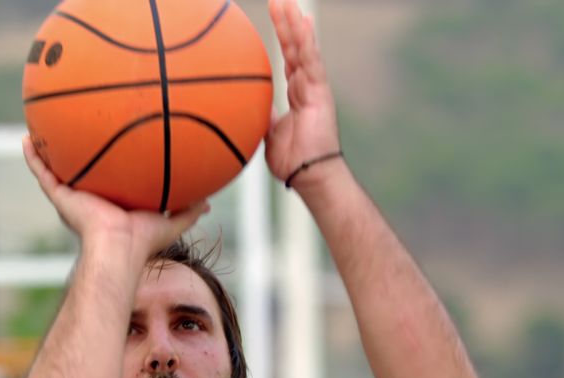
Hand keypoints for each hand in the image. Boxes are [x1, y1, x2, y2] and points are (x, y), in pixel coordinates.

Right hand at [22, 136, 208, 259]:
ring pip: (55, 169)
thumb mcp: (171, 220)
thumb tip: (210, 202)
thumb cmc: (143, 240)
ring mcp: (71, 197)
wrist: (118, 247)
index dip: (105, 167)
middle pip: (78, 172)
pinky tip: (26, 138)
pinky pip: (41, 172)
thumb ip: (189, 209)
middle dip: (74, 155)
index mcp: (110, 205)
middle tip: (71, 132)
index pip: (106, 181)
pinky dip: (32, 156)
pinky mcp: (59, 197)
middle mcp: (88, 199)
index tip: (107, 148)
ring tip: (38, 128)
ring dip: (47, 151)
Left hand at [265, 0, 341, 186]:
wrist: (307, 175)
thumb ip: (259, 115)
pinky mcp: (321, 92)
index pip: (288, 59)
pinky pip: (312, 61)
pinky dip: (306, 41)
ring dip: (293, 24)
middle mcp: (307, 86)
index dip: (282, 38)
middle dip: (285, 23)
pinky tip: (303, 22)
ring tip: (285, 2)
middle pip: (295, 47)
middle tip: (277, 0)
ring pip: (303, 49)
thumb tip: (242, 105)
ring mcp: (315, 87)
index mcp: (296, 94)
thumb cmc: (290, 160)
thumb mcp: (266, 133)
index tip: (274, 17)